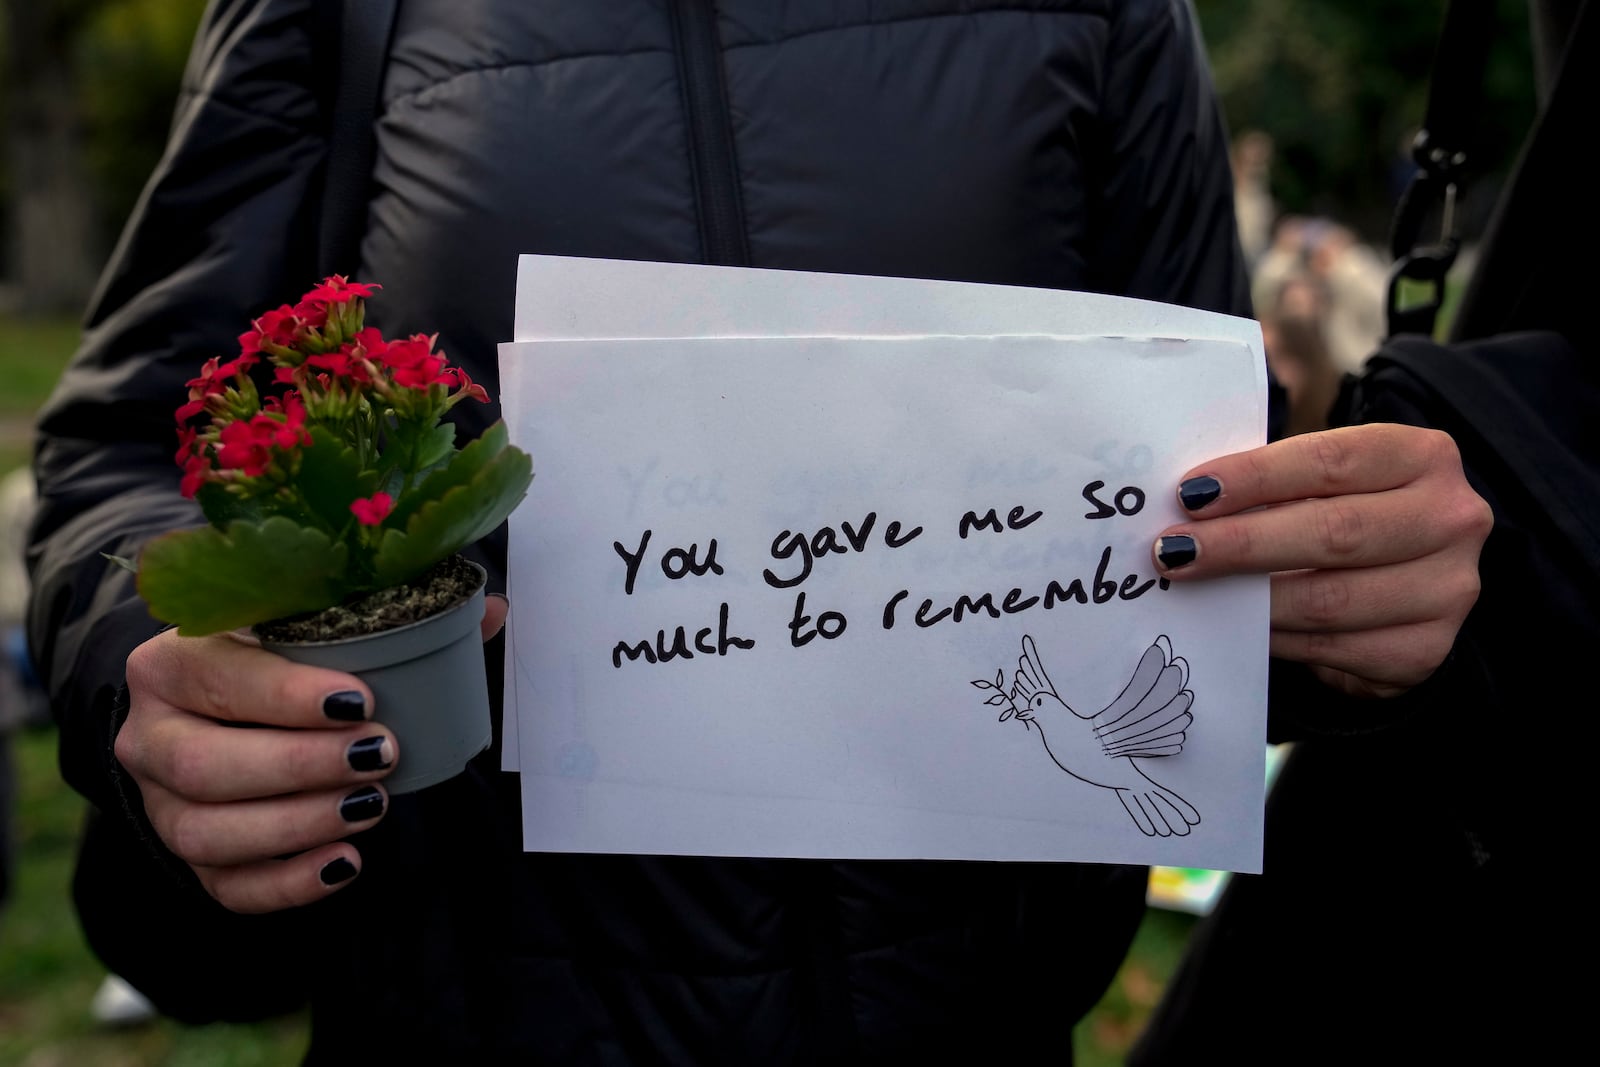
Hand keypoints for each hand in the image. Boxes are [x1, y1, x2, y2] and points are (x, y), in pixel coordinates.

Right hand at [115, 595, 508, 912]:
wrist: (213, 710)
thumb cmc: (280, 659)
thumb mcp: (316, 624)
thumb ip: (396, 612)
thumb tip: (495, 611)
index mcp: (171, 661)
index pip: (217, 677)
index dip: (285, 694)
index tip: (362, 699)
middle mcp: (147, 734)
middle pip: (205, 764)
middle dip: (301, 765)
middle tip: (382, 754)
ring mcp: (160, 803)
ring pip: (210, 831)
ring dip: (299, 823)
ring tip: (372, 805)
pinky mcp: (187, 856)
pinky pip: (226, 886)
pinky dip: (288, 883)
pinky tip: (347, 862)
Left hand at [1152, 425, 1490, 699]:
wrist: (1405, 586)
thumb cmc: (1346, 515)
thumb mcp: (1324, 484)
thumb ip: (1275, 485)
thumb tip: (1188, 502)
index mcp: (1424, 456)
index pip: (1332, 460)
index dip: (1256, 477)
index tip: (1191, 494)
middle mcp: (1453, 518)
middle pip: (1334, 532)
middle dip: (1242, 543)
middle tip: (1172, 550)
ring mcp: (1448, 589)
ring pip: (1330, 598)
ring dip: (1249, 598)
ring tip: (1192, 588)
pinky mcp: (1425, 650)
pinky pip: (1331, 647)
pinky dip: (1274, 637)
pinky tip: (1237, 626)